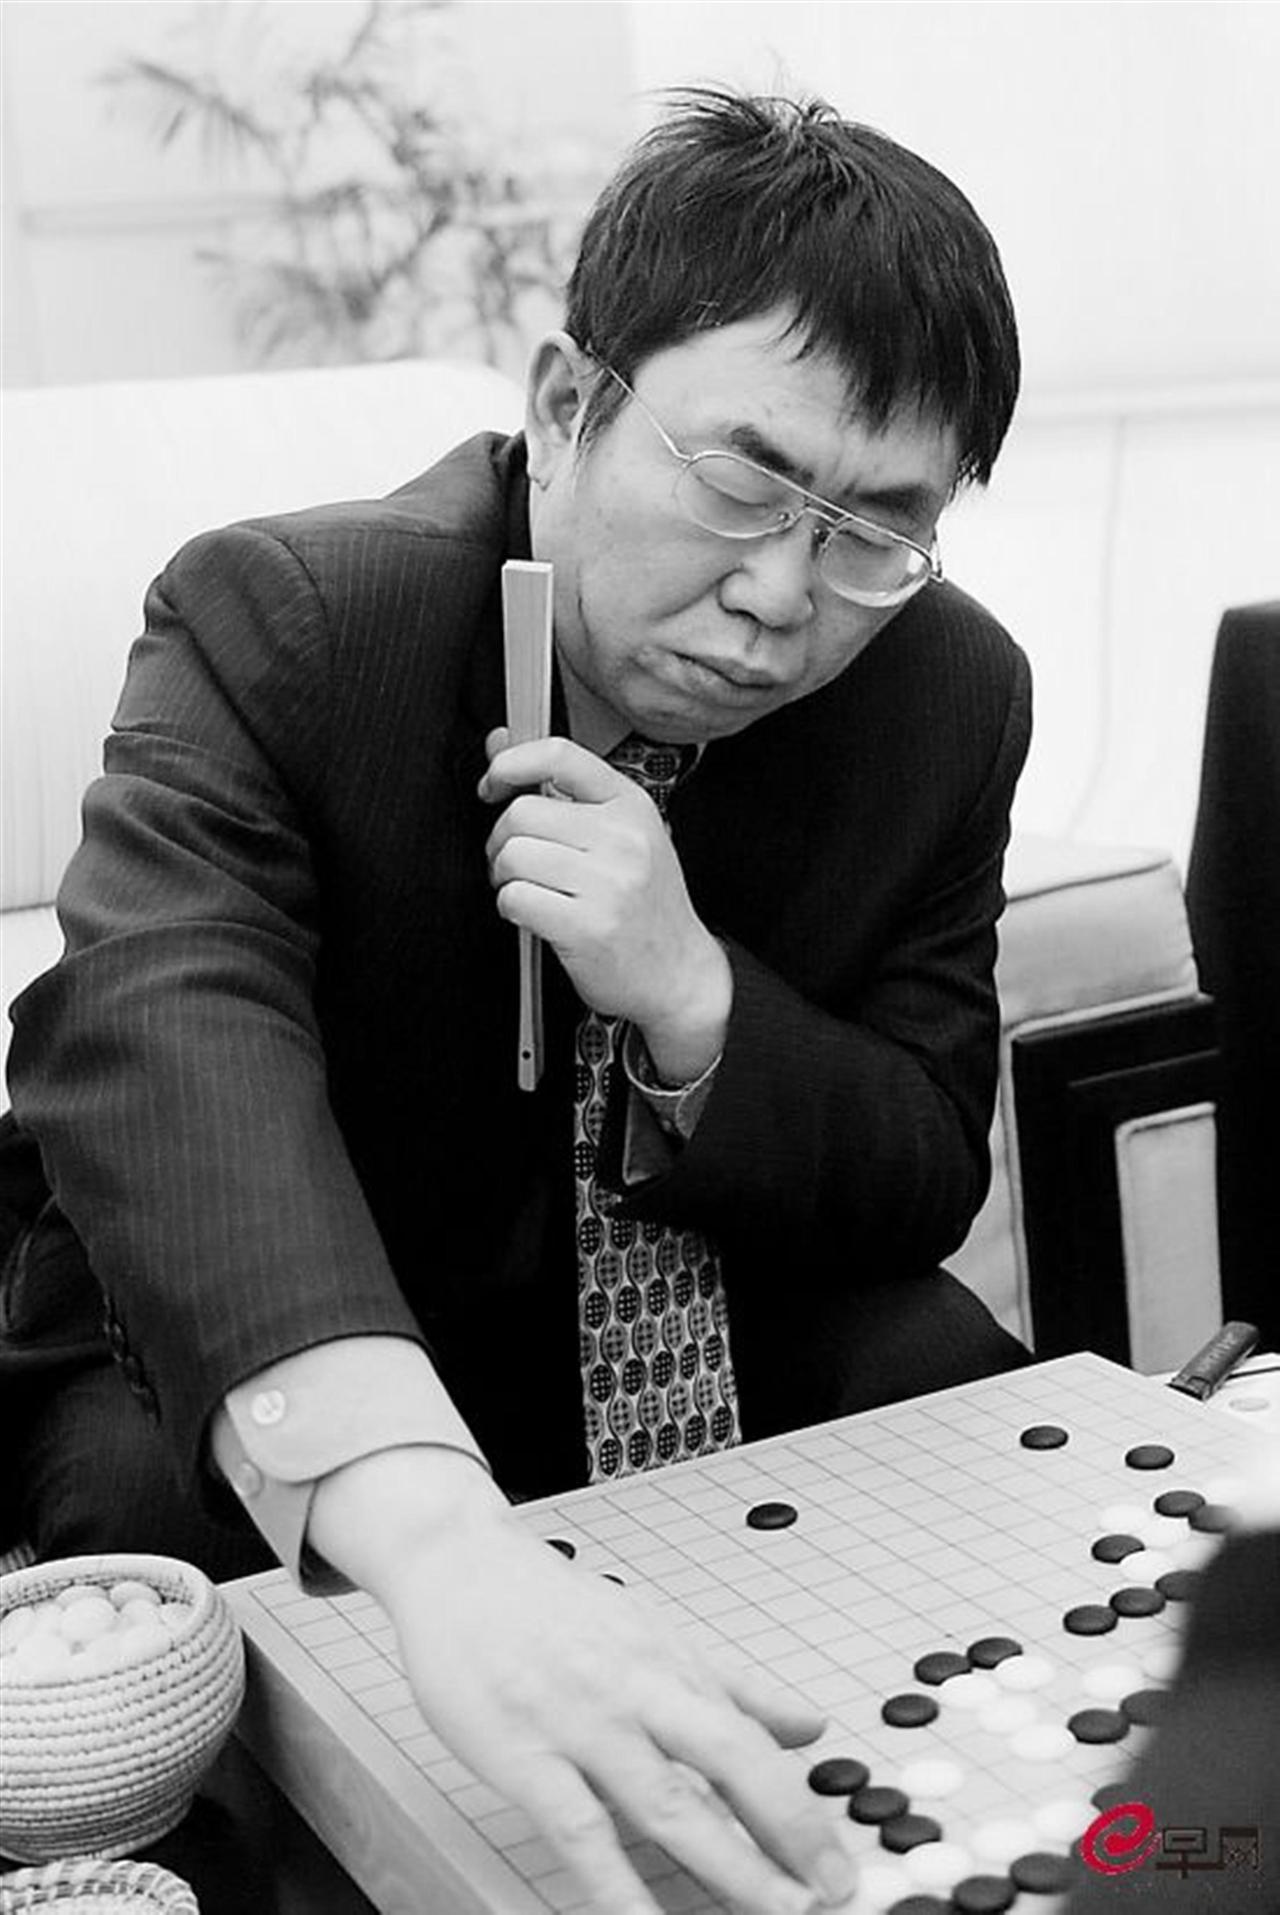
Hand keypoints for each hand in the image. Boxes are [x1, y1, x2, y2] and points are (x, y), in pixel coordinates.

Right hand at [309, 1448, 857, 1913]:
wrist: (459, 1565)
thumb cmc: (549, 1606)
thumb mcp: (649, 1632)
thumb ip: (734, 1686)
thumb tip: (812, 1726)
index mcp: (672, 1664)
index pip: (752, 1742)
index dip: (800, 1808)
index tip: (838, 1866)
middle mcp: (638, 1689)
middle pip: (728, 1762)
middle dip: (786, 1833)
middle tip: (830, 1895)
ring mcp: (582, 1722)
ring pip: (665, 1801)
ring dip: (726, 1864)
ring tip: (771, 1912)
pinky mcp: (525, 1753)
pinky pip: (579, 1831)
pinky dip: (614, 1886)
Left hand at [479, 731, 731, 1083]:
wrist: (679, 973)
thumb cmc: (644, 903)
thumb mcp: (619, 836)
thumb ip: (560, 789)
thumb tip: (498, 741)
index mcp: (631, 805)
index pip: (559, 755)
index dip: (511, 763)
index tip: (493, 784)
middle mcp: (623, 838)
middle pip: (521, 813)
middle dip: (500, 840)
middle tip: (513, 861)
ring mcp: (608, 884)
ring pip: (512, 856)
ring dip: (504, 876)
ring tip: (528, 889)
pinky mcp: (587, 927)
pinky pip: (515, 899)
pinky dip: (511, 907)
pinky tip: (535, 914)